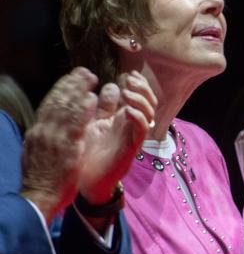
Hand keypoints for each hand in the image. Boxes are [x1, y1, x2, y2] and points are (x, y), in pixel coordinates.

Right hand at [20, 68, 99, 222]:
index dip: (60, 91)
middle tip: (83, 71)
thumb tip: (46, 127)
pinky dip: (83, 110)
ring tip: (90, 78)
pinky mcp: (66, 147)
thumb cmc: (42, 180)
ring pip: (66, 108)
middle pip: (56, 102)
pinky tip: (92, 99)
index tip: (70, 80)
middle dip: (70, 84)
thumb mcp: (37, 154)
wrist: (39, 198)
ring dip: (78, 90)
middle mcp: (43, 132)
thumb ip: (44, 139)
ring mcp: (54, 138)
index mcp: (37, 133)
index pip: (48, 106)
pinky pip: (76, 124)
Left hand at [77, 70, 156, 206]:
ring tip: (127, 93)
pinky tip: (128, 111)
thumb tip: (111, 85)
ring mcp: (133, 136)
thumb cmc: (88, 152)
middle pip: (149, 102)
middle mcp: (131, 125)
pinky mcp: (132, 147)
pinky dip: (138, 117)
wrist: (85, 180)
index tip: (129, 74)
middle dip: (143, 88)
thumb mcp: (93, 122)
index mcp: (123, 117)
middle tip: (130, 80)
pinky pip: (142, 130)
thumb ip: (104, 106)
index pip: (140, 96)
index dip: (139, 84)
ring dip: (141, 100)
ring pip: (149, 113)